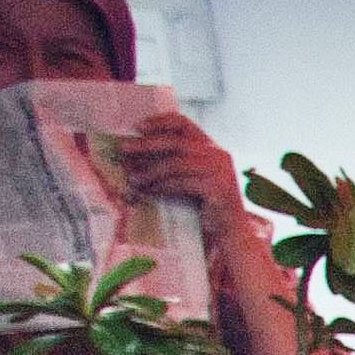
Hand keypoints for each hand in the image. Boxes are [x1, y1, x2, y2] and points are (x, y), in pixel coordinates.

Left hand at [109, 113, 248, 234]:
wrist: (230, 232)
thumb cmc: (206, 205)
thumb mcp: (190, 177)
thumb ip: (172, 163)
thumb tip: (134, 154)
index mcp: (211, 147)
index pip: (183, 123)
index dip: (159, 122)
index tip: (137, 127)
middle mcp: (218, 155)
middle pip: (175, 142)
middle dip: (146, 145)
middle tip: (124, 149)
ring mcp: (220, 172)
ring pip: (176, 164)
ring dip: (150, 171)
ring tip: (133, 179)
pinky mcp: (217, 189)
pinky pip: (182, 183)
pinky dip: (161, 186)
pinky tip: (148, 191)